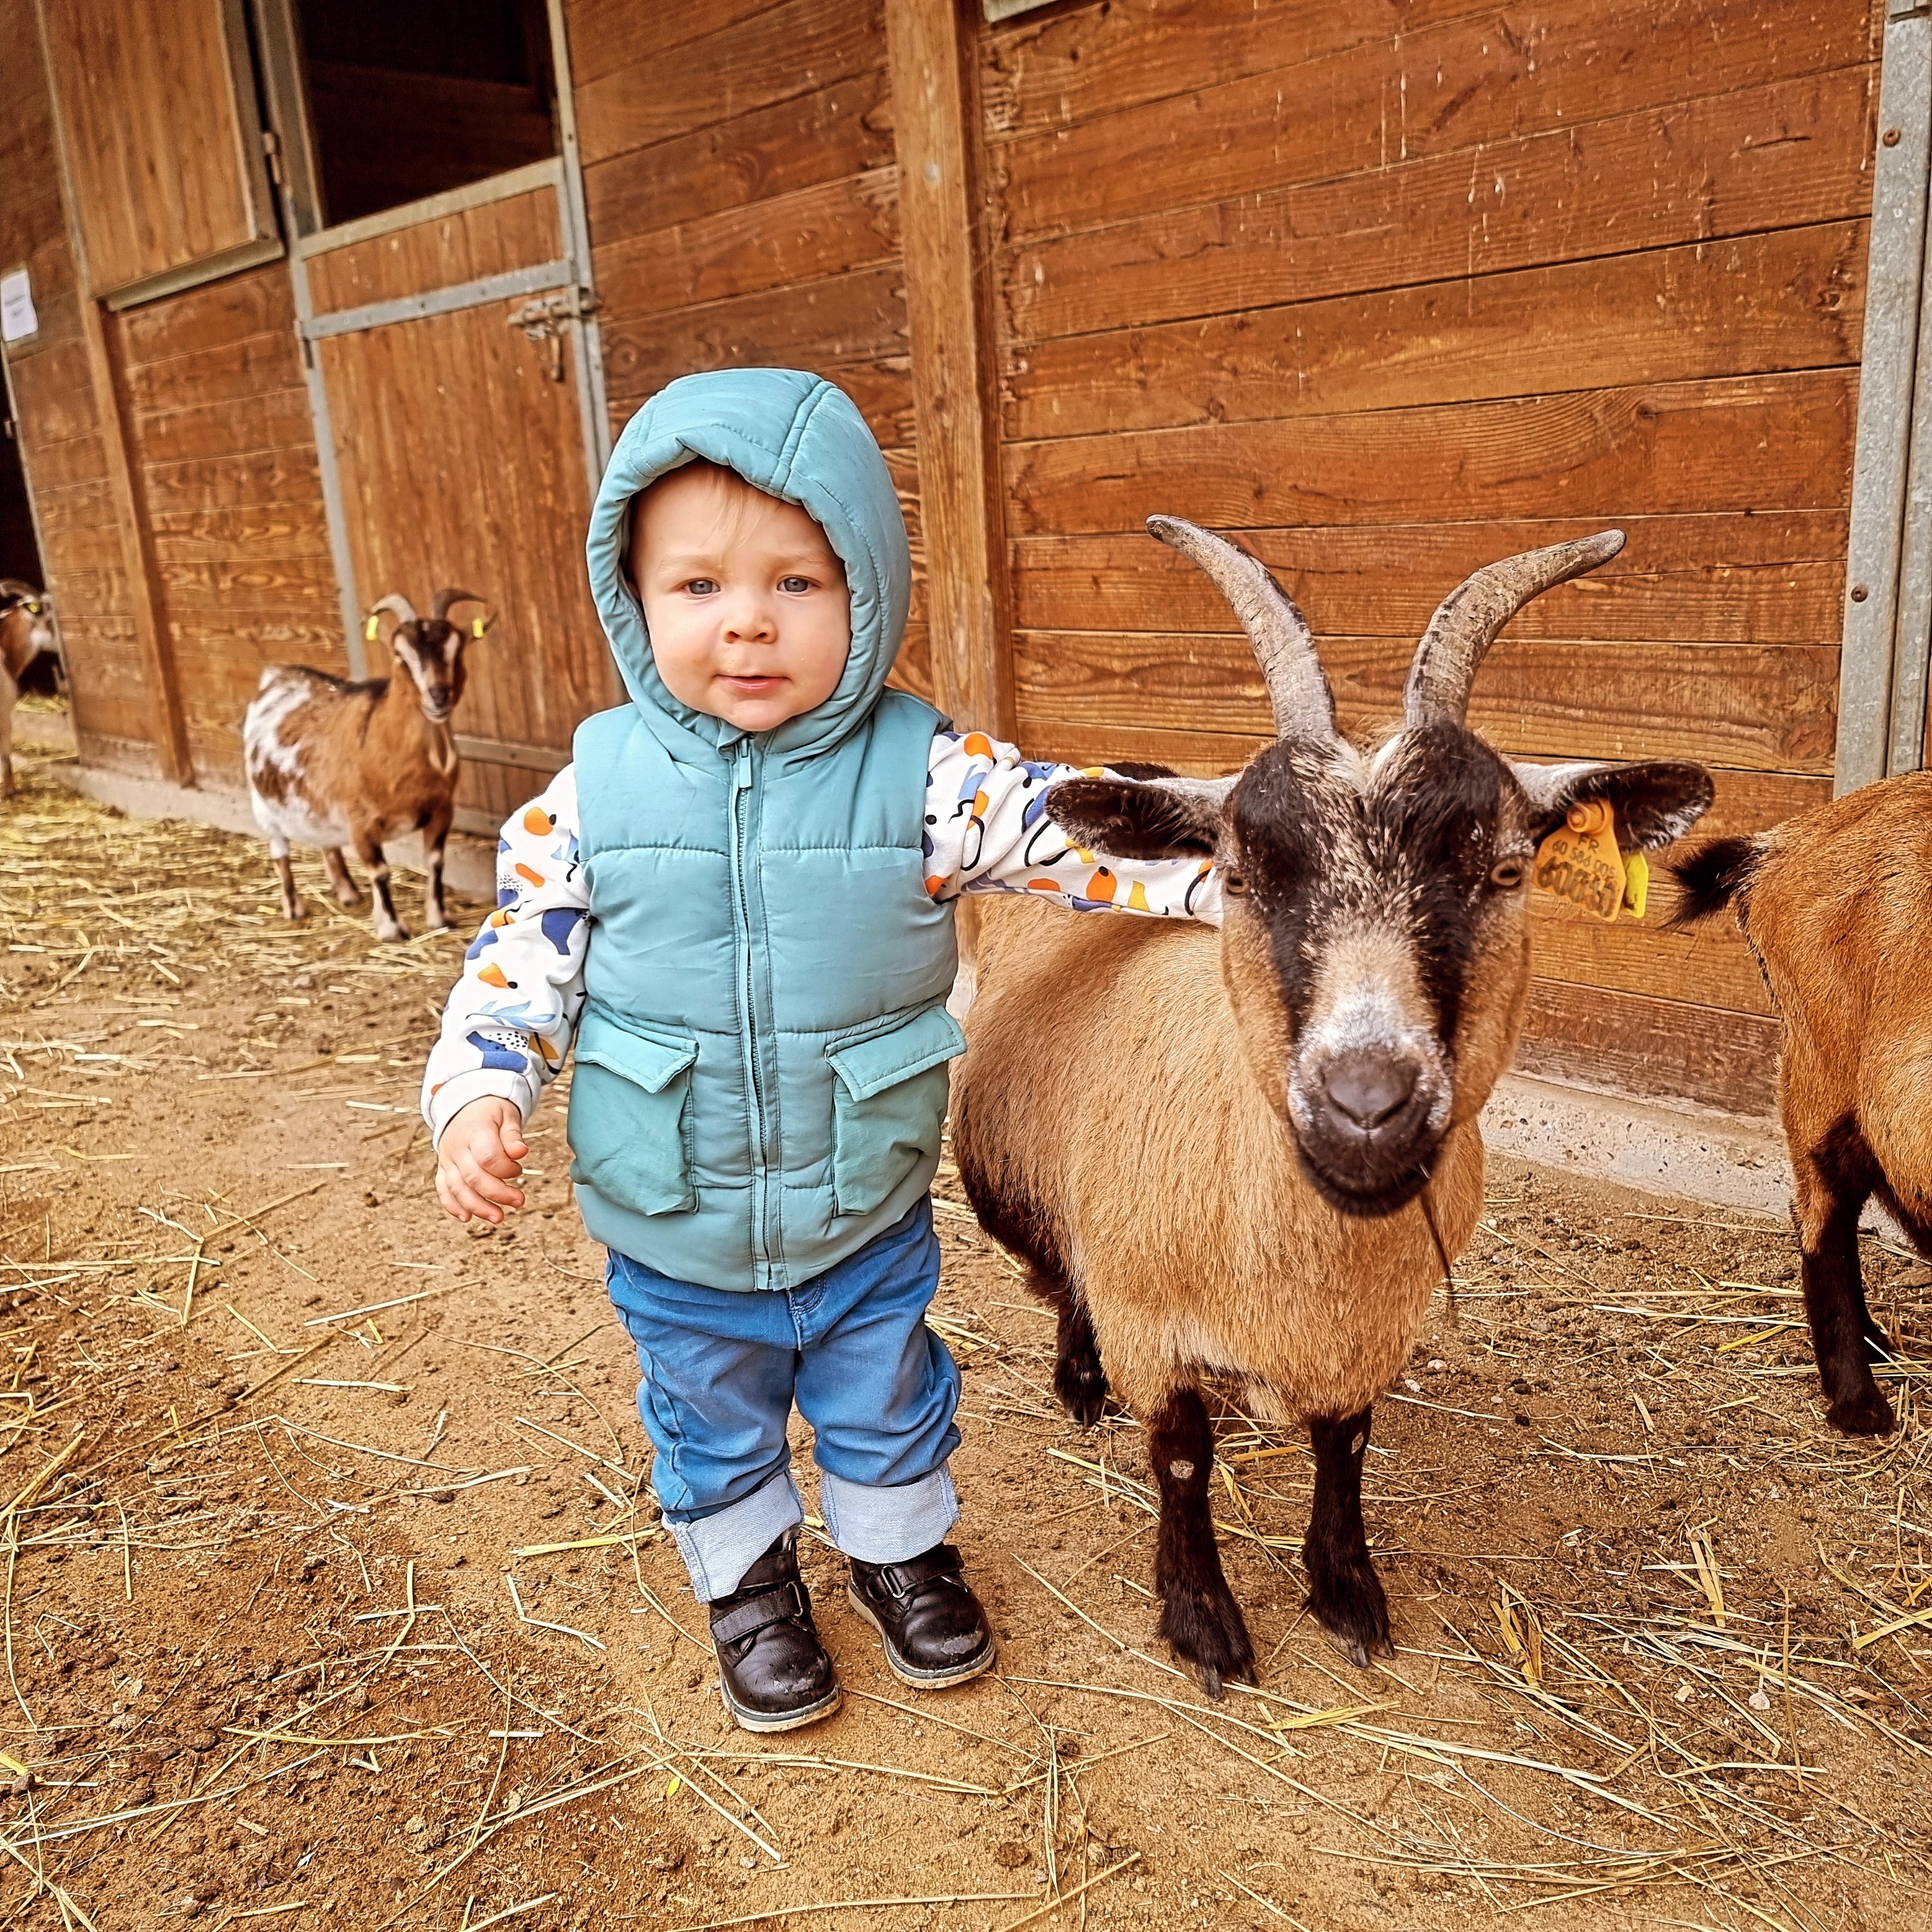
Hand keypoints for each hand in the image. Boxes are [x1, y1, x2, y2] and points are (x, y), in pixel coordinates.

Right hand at [435, 1096, 527, 1222]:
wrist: (464, 1105)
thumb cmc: (490, 1111)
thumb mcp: (507, 1115)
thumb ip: (512, 1135)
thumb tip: (520, 1152)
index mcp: (474, 1130)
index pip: (487, 1157)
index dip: (506, 1169)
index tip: (518, 1169)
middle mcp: (457, 1147)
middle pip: (473, 1177)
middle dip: (497, 1194)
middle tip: (519, 1201)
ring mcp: (447, 1159)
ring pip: (457, 1188)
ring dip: (477, 1207)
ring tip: (498, 1218)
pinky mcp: (443, 1168)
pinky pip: (443, 1189)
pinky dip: (452, 1205)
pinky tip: (467, 1217)